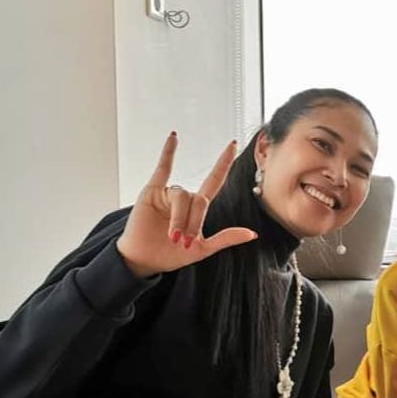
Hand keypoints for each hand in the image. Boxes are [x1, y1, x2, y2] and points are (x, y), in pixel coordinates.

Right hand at [116, 133, 257, 278]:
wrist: (144, 260)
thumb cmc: (171, 255)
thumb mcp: (203, 249)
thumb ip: (226, 239)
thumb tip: (252, 234)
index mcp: (197, 208)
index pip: (214, 181)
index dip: (224, 164)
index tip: (233, 146)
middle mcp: (184, 198)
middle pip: (200, 200)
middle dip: (193, 223)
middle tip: (184, 242)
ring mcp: (169, 194)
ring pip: (183, 197)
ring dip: (180, 218)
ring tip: (173, 236)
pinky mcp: (152, 192)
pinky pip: (162, 169)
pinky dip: (169, 153)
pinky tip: (174, 137)